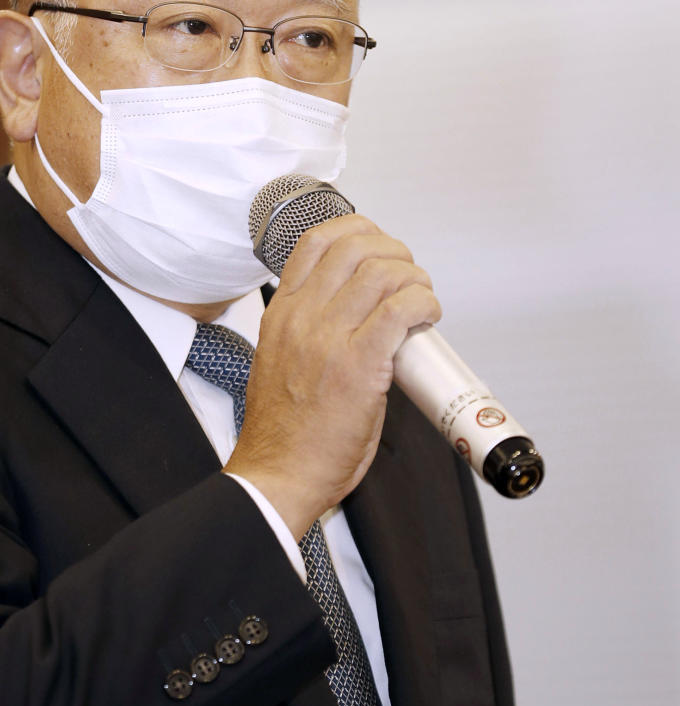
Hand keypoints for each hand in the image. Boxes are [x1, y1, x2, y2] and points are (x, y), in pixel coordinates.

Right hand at [225, 215, 441, 539]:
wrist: (278, 475)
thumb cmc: (283, 433)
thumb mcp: (279, 361)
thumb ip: (310, 330)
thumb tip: (355, 315)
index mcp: (282, 314)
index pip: (315, 241)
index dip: (357, 230)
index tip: (378, 246)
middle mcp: (302, 318)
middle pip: (355, 246)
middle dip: (394, 252)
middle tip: (408, 276)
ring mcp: (329, 339)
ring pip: (383, 272)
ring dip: (415, 278)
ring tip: (422, 301)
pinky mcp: (359, 366)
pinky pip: (401, 310)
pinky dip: (424, 304)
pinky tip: (427, 318)